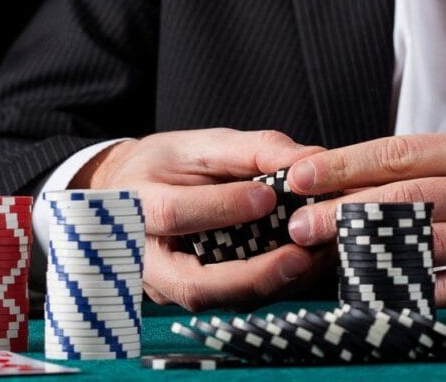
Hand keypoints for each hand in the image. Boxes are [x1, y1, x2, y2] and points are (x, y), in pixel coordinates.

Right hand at [72, 128, 328, 310]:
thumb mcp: (200, 144)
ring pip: (216, 301)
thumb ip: (251, 150)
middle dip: (251, 276)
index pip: (173, 215)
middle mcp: (142, 259)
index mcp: (132, 206)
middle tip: (301, 257)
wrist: (132, 192)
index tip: (268, 196)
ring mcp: (164, 287)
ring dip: (269, 285)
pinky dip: (268, 286)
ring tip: (314, 259)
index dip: (221, 208)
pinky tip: (302, 266)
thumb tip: (309, 160)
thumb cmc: (166, 164)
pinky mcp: (188, 297)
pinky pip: (228, 301)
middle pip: (193, 285)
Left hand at [284, 130, 445, 325]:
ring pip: (428, 243)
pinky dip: (412, 293)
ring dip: (369, 255)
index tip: (300, 177)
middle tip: (299, 225)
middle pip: (409, 196)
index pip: (403, 150)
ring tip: (326, 261)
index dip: (346, 164)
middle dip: (345, 211)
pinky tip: (377, 296)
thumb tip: (351, 182)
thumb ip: (435, 170)